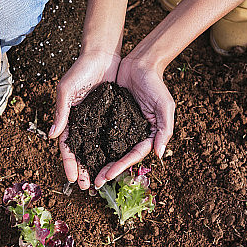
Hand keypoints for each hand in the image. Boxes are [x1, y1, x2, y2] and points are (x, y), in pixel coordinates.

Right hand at [49, 50, 120, 189]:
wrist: (103, 54)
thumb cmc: (81, 69)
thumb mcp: (67, 90)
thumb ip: (61, 113)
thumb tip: (52, 136)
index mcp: (69, 119)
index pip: (67, 147)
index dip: (69, 163)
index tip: (72, 179)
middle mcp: (83, 123)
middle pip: (82, 152)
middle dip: (84, 170)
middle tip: (89, 187)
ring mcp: (97, 121)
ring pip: (97, 148)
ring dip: (98, 164)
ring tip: (103, 179)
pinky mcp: (112, 116)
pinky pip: (111, 137)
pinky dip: (112, 150)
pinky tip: (117, 162)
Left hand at [93, 55, 175, 186]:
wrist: (140, 63)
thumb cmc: (155, 84)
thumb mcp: (165, 106)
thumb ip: (164, 130)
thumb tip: (159, 155)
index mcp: (147, 134)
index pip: (133, 155)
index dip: (121, 166)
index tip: (108, 176)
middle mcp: (133, 133)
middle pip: (119, 156)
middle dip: (107, 170)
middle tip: (94, 183)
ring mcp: (120, 125)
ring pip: (107, 148)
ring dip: (98, 161)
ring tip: (86, 173)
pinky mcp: (108, 115)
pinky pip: (99, 132)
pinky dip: (91, 143)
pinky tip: (81, 152)